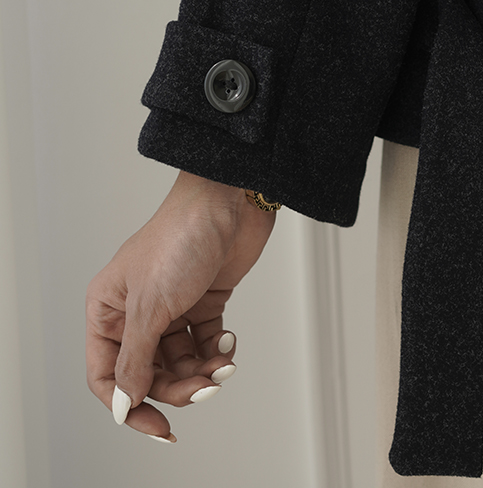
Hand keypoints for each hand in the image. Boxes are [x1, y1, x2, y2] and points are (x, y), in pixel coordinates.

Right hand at [86, 169, 275, 440]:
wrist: (229, 201)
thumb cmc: (181, 237)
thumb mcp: (151, 306)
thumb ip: (136, 359)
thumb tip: (125, 404)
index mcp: (108, 308)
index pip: (107, 375)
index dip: (129, 405)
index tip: (158, 427)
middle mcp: (136, 310)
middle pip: (148, 372)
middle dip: (176, 387)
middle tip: (204, 388)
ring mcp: (172, 305)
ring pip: (179, 361)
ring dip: (201, 370)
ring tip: (222, 365)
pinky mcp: (204, 300)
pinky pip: (205, 342)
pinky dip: (217, 350)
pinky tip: (228, 342)